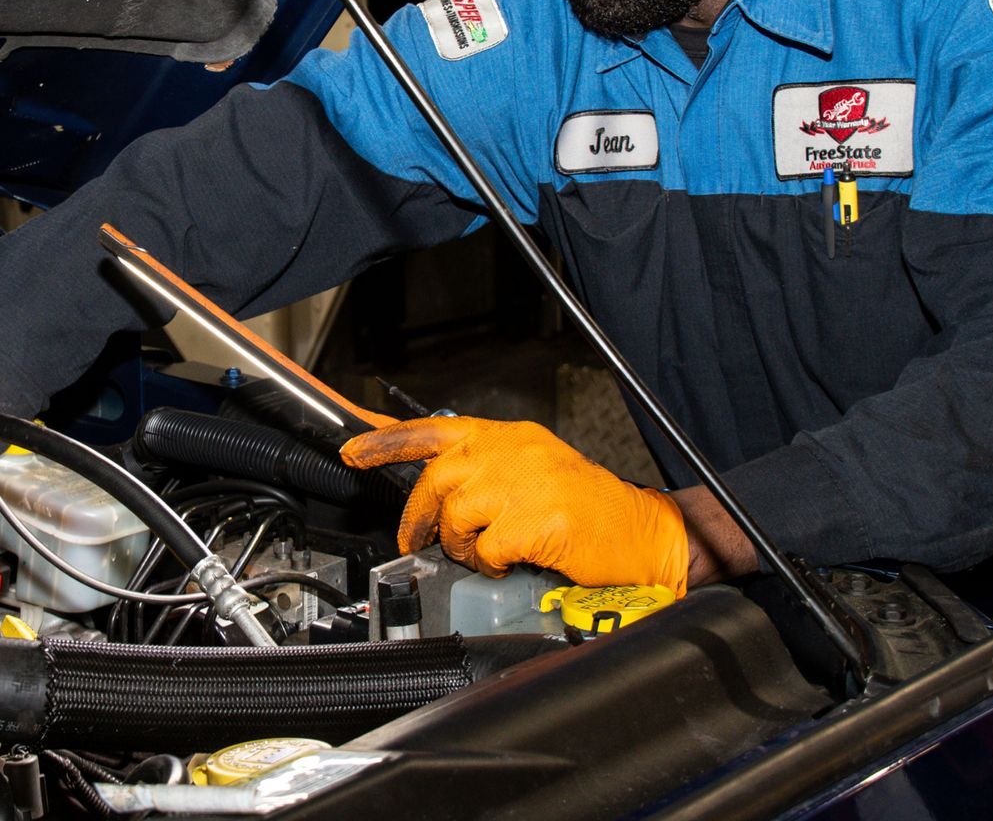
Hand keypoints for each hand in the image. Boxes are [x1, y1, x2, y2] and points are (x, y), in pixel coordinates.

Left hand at [341, 416, 688, 595]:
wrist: (640, 532)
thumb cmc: (585, 508)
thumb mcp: (528, 472)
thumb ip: (482, 472)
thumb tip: (433, 490)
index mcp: (508, 438)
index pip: (435, 429)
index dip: (387, 441)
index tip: (352, 452)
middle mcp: (513, 452)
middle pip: (436, 479)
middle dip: (419, 518)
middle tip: (421, 541)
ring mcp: (526, 484)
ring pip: (456, 515)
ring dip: (460, 546)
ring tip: (482, 555)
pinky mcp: (538, 520)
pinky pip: (486, 547)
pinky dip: (489, 564)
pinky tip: (507, 564)